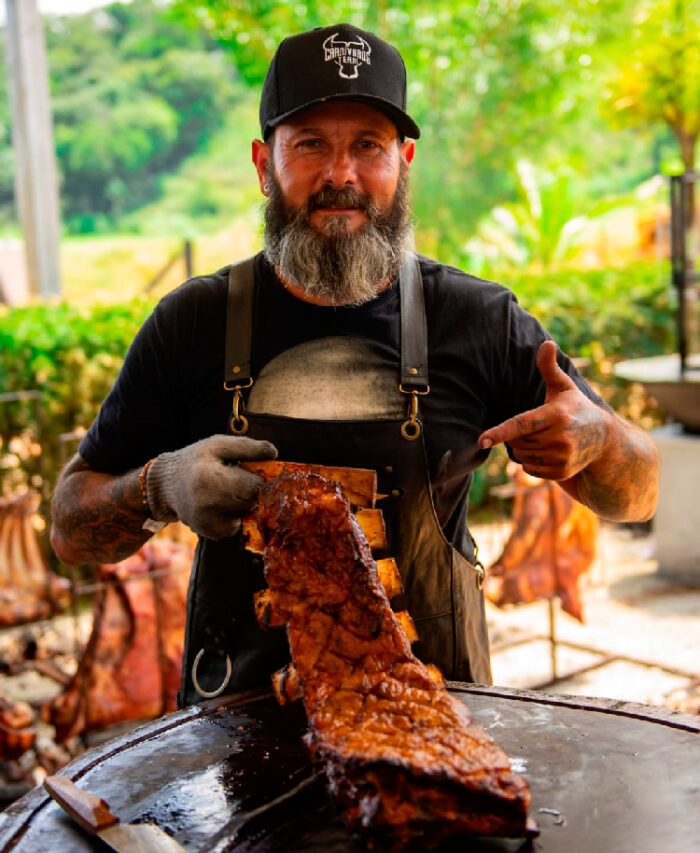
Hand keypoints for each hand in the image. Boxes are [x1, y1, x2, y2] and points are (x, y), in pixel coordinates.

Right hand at [146, 435, 277, 538]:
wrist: (167, 486)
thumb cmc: (195, 460)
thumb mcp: (218, 445)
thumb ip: (247, 447)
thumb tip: (274, 453)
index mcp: (212, 479)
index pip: (255, 487)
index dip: (260, 479)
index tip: (255, 472)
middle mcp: (209, 505)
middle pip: (252, 503)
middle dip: (252, 491)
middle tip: (239, 480)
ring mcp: (208, 523)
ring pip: (246, 516)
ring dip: (243, 504)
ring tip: (227, 491)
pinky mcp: (210, 533)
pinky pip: (236, 527)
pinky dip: (234, 516)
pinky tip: (221, 503)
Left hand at [478, 341, 609, 481]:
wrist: (605, 439)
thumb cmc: (576, 408)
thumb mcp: (563, 387)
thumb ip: (549, 367)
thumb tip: (546, 343)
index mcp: (556, 415)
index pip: (521, 424)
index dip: (500, 432)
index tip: (481, 440)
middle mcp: (559, 438)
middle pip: (517, 441)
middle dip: (518, 436)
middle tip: (536, 428)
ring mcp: (562, 457)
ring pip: (522, 457)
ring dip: (524, 449)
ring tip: (544, 439)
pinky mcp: (562, 472)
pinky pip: (530, 470)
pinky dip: (532, 462)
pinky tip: (548, 452)